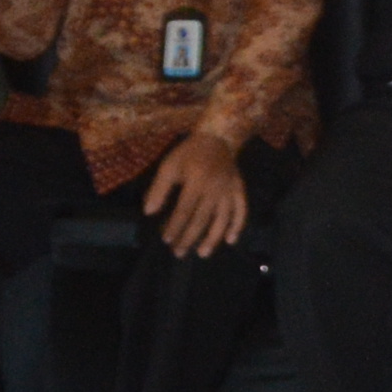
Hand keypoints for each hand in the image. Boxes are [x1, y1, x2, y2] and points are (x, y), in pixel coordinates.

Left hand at [145, 132, 253, 256]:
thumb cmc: (189, 153)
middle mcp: (215, 188)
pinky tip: (231, 241)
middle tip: (179, 253)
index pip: (184, 210)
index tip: (166, 239)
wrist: (217, 138)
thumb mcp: (168, 166)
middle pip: (202, 219)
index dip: (174, 226)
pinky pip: (242, 210)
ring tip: (203, 253)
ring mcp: (229, 190)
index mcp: (196, 181)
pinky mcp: (239, 190)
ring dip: (213, 238)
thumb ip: (158, 189)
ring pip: (223, 219)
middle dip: (189, 238)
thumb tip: (149, 212)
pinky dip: (238, 226)